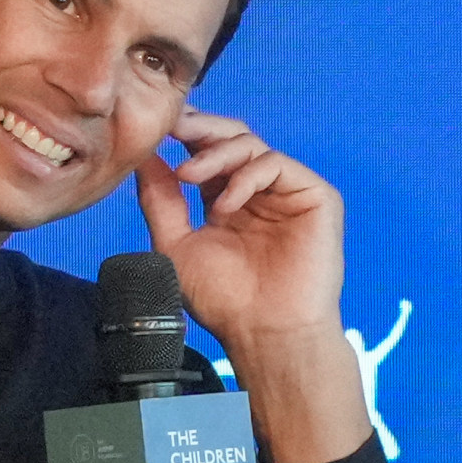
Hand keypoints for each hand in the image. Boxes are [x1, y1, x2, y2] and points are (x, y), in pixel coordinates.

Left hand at [138, 111, 371, 462]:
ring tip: (189, 177)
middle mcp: (260, 193)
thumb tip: (145, 156)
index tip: (157, 130)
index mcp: (228, 202)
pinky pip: (276, 164)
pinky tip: (225, 206)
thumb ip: (160, 200)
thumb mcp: (175, 246)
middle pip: (233, 137)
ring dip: (215, 154)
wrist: (266, 333)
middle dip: (200, 129)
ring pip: (252, 144)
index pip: (209, 152)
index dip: (185, 137)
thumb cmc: (226, 302)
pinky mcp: (315, 198)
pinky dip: (245, 177)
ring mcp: (288, 194)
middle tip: (173, 129)